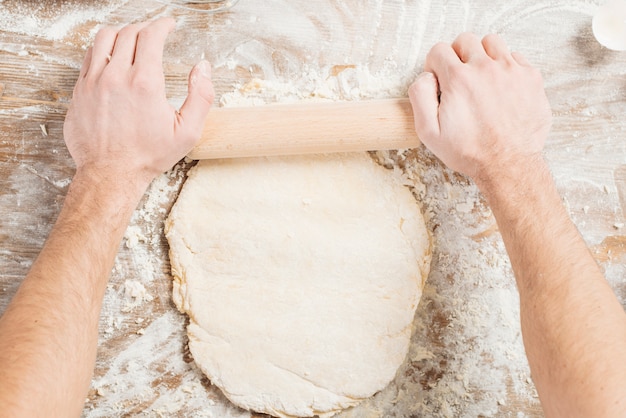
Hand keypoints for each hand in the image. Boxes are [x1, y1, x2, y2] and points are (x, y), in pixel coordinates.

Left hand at [63, 18, 213, 187]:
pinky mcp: (80, 90)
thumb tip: (203, 68)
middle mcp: (117, 76)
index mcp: (145, 83)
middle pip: (129, 32)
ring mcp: (94, 81)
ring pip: (104, 38)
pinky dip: (103, 49)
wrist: (111, 173)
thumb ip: (201, 96)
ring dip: (122, 33)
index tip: (169, 24)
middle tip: (155, 33)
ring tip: (133, 39)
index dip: (163, 24)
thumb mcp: (187, 131)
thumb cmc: (149, 155)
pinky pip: (88, 56)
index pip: (151, 35)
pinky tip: (112, 56)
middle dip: (146, 27)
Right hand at [408, 33, 551, 182]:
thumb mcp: (428, 132)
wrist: (508, 164)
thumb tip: (426, 76)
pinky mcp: (531, 78)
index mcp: (458, 79)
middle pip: (465, 40)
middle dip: (457, 56)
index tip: (440, 79)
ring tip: (481, 77)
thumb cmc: (469, 151)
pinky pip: (516, 56)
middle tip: (459, 77)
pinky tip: (500, 86)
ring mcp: (511, 71)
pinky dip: (506, 66)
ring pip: (492, 42)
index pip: (439, 50)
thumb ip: (419, 96)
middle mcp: (485, 69)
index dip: (435, 64)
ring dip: (482, 55)